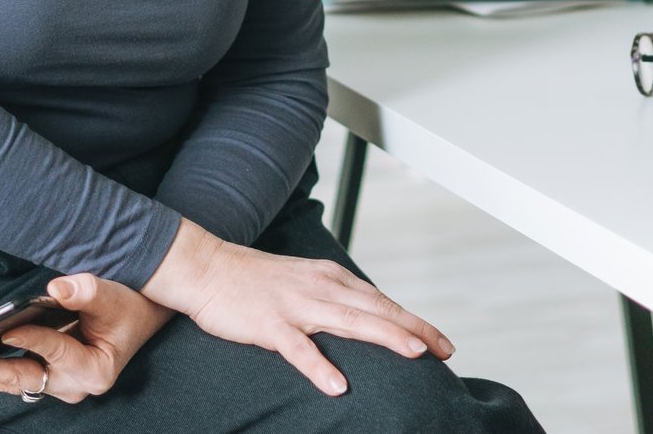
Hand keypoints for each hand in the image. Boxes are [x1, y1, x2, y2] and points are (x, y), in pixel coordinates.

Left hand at [0, 274, 172, 403]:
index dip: (29, 338)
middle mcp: (75, 386)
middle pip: (23, 378)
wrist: (140, 317)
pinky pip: (17, 376)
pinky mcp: (51, 379)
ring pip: (15, 382)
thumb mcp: (112, 296)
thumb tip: (54, 289)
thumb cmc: (129, 306)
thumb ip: (85, 292)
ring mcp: (61, 386)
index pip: (54, 351)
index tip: (4, 326)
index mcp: (94, 370)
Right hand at [142, 220, 453, 395]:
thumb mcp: (306, 284)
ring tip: (415, 354)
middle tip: (445, 351)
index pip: (382, 302)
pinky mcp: (270, 324)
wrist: (207, 268)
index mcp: (332, 279)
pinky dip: (319, 367)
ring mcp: (296, 305)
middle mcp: (321, 287)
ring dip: (385, 336)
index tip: (442, 343)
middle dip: (415, 330)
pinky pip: (299, 349)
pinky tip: (338, 385)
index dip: (415, 322)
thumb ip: (335, 300)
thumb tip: (366, 321)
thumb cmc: (256, 282)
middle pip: (377, 310)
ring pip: (350, 323)